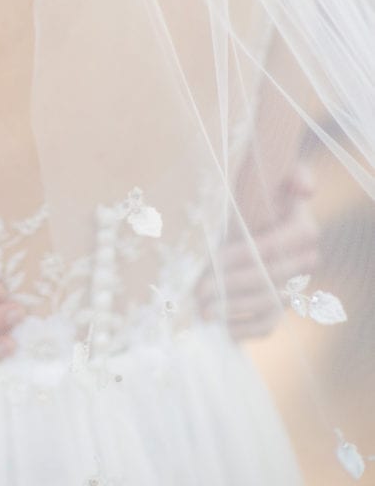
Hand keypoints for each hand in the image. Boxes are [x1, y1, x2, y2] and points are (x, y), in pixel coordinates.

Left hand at [196, 162, 319, 339]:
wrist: (262, 214)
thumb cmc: (264, 192)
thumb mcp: (276, 175)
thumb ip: (294, 174)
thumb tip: (304, 187)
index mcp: (303, 229)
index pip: (273, 247)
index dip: (243, 256)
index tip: (212, 259)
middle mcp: (305, 261)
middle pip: (267, 279)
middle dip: (231, 285)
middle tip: (198, 291)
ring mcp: (294, 286)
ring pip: (268, 304)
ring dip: (235, 310)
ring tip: (203, 311)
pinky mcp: (281, 305)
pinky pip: (268, 324)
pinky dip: (247, 331)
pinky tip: (223, 330)